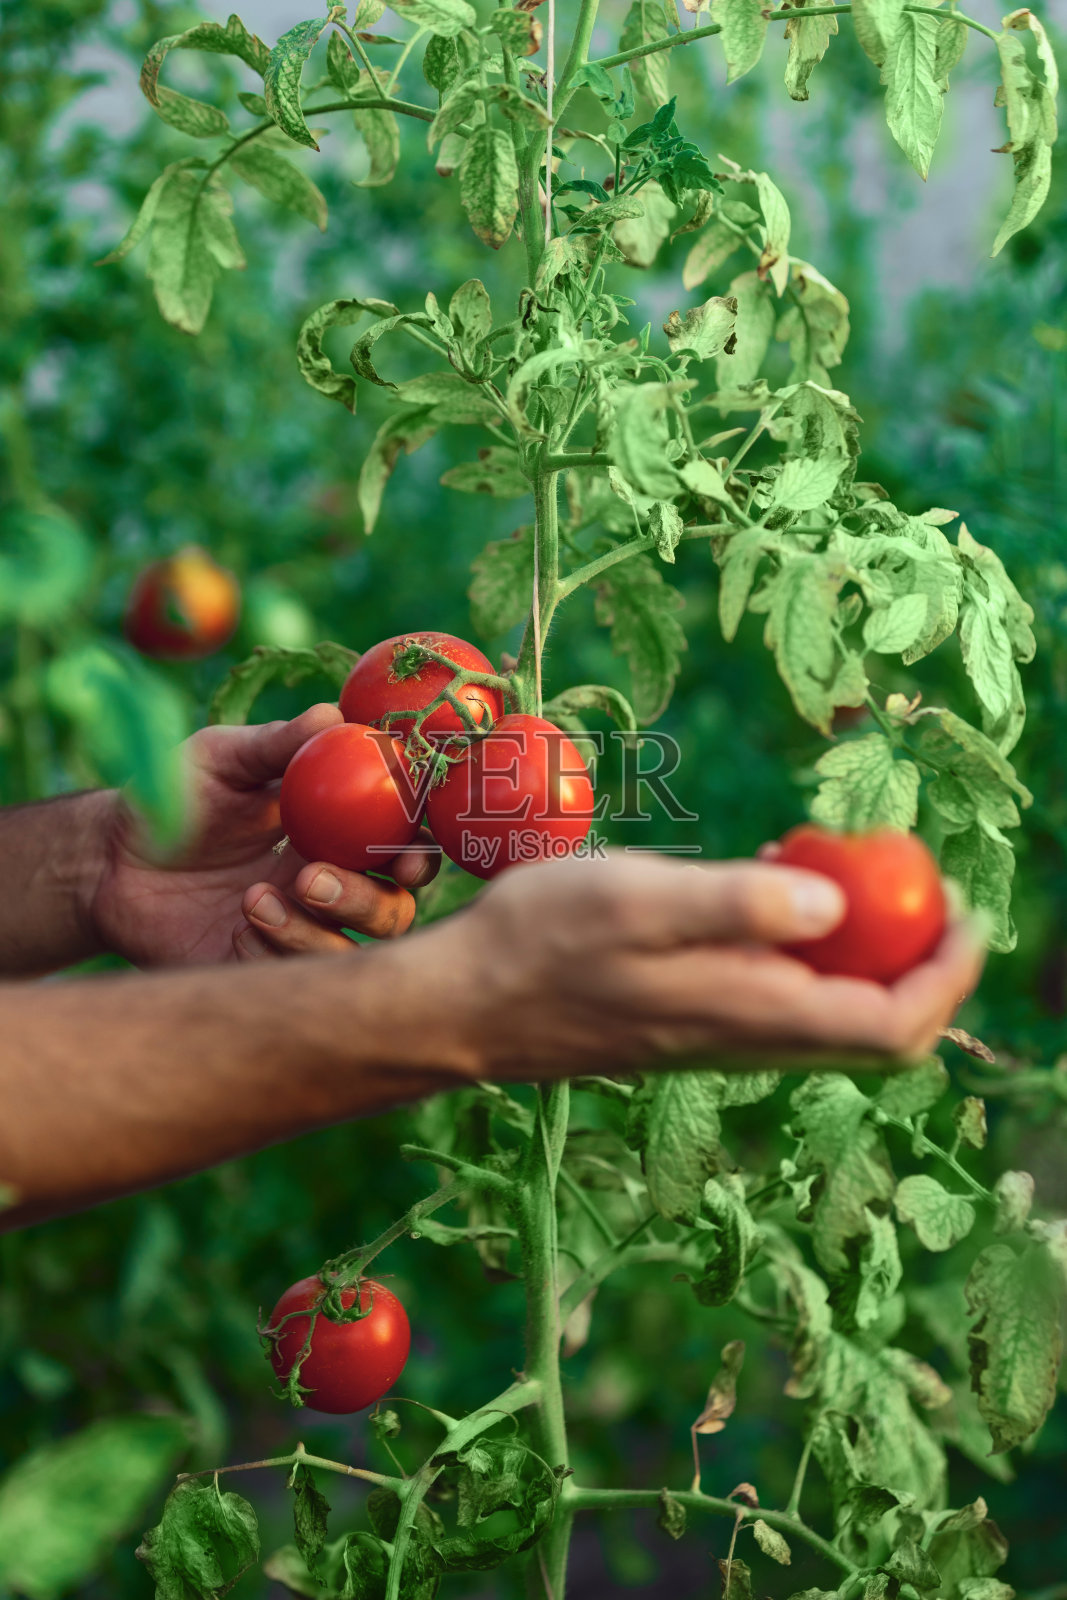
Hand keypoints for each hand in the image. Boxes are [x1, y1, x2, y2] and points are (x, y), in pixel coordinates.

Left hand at [91, 705, 438, 967]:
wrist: (108, 859)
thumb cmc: (173, 797)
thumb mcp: (220, 758)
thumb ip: (277, 743)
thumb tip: (335, 713)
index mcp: (336, 834)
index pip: (401, 848)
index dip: (418, 854)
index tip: (406, 853)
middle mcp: (330, 887)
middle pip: (392, 911)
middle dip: (365, 900)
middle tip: (310, 877)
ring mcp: (299, 934)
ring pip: (347, 954)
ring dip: (312, 931)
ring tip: (252, 899)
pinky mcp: (260, 972)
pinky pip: (293, 981)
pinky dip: (273, 953)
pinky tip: (236, 925)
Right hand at [401, 852, 983, 1078]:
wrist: (464, 1006)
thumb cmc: (541, 943)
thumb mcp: (639, 900)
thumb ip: (739, 903)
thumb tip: (836, 903)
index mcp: (753, 1013)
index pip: (895, 1025)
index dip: (949, 973)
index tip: (967, 908)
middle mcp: (749, 1037)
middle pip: (876, 1026)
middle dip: (923, 962)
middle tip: (924, 885)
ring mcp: (720, 1034)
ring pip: (831, 1011)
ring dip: (867, 952)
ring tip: (852, 869)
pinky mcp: (692, 1021)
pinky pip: (783, 995)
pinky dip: (809, 948)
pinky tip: (772, 887)